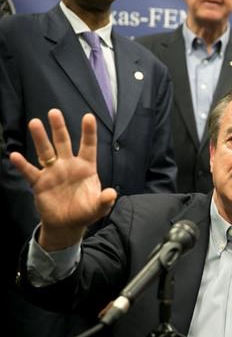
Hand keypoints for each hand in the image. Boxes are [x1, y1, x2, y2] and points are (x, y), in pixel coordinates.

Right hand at [9, 109, 116, 249]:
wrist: (67, 224)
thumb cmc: (85, 211)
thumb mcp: (98, 207)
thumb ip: (105, 201)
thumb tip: (111, 194)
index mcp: (86, 167)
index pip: (88, 146)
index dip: (88, 132)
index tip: (88, 116)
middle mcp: (68, 165)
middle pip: (63, 143)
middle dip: (59, 128)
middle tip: (54, 112)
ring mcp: (53, 172)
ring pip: (45, 152)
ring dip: (40, 138)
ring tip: (35, 122)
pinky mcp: (40, 183)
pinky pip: (30, 172)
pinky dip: (22, 165)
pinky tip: (15, 156)